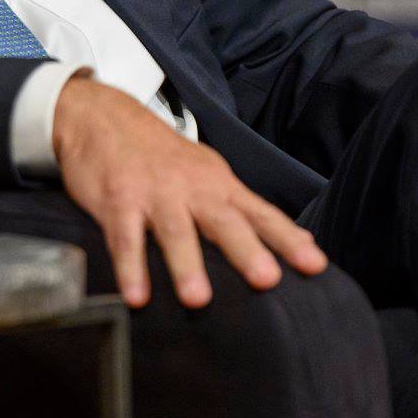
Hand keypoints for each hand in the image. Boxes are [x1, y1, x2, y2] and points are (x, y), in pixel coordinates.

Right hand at [51, 76, 327, 307]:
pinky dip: (130, 268)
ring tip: (199, 300)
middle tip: (267, 280)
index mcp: (219, 184)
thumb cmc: (161, 156)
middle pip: (224, 221)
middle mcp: (192, 188)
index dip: (289, 239)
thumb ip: (243, 209)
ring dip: (186, 264)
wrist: (102, 116)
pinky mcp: (117, 200)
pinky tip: (137, 297)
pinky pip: (125, 238)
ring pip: (174, 231)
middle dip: (246, 250)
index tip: (316, 266)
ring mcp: (154, 193)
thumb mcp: (207, 174)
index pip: (261, 214)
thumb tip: (298, 241)